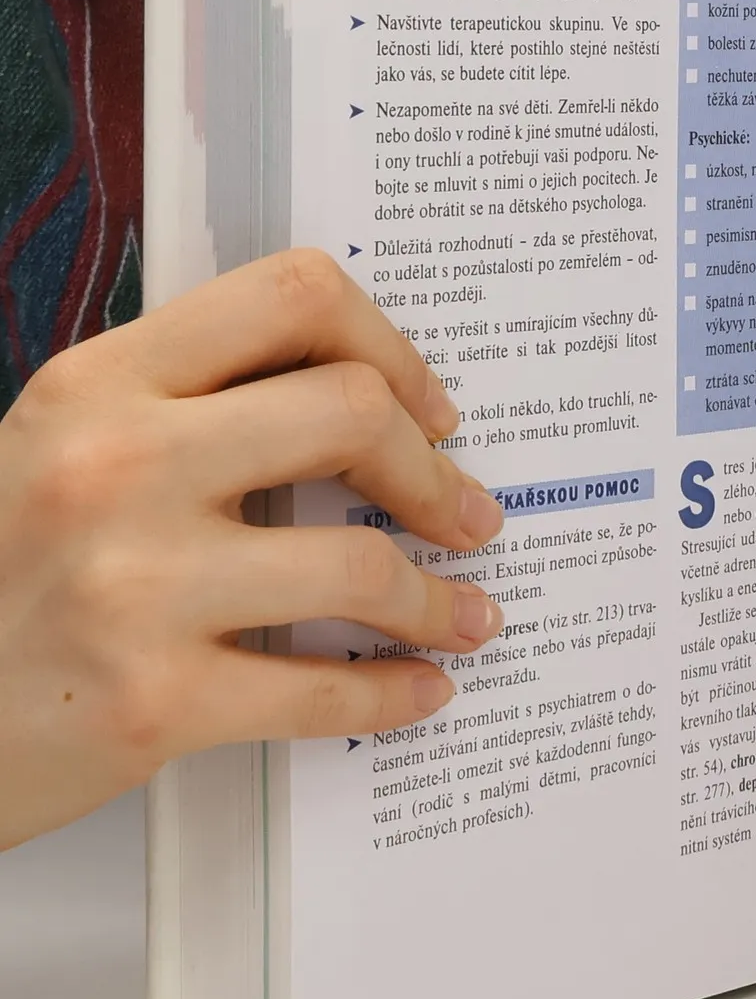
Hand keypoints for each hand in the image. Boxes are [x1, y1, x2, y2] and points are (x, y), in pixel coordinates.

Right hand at [0, 250, 504, 849]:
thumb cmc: (2, 575)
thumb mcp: (66, 448)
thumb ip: (191, 408)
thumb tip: (363, 405)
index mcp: (101, 383)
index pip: (293, 298)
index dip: (393, 347)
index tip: (429, 410)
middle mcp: (115, 464)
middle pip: (352, 410)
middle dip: (434, 474)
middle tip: (465, 516)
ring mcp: (133, 584)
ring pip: (360, 564)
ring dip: (439, 599)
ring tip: (465, 615)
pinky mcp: (151, 700)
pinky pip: (322, 689)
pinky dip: (394, 692)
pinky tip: (421, 688)